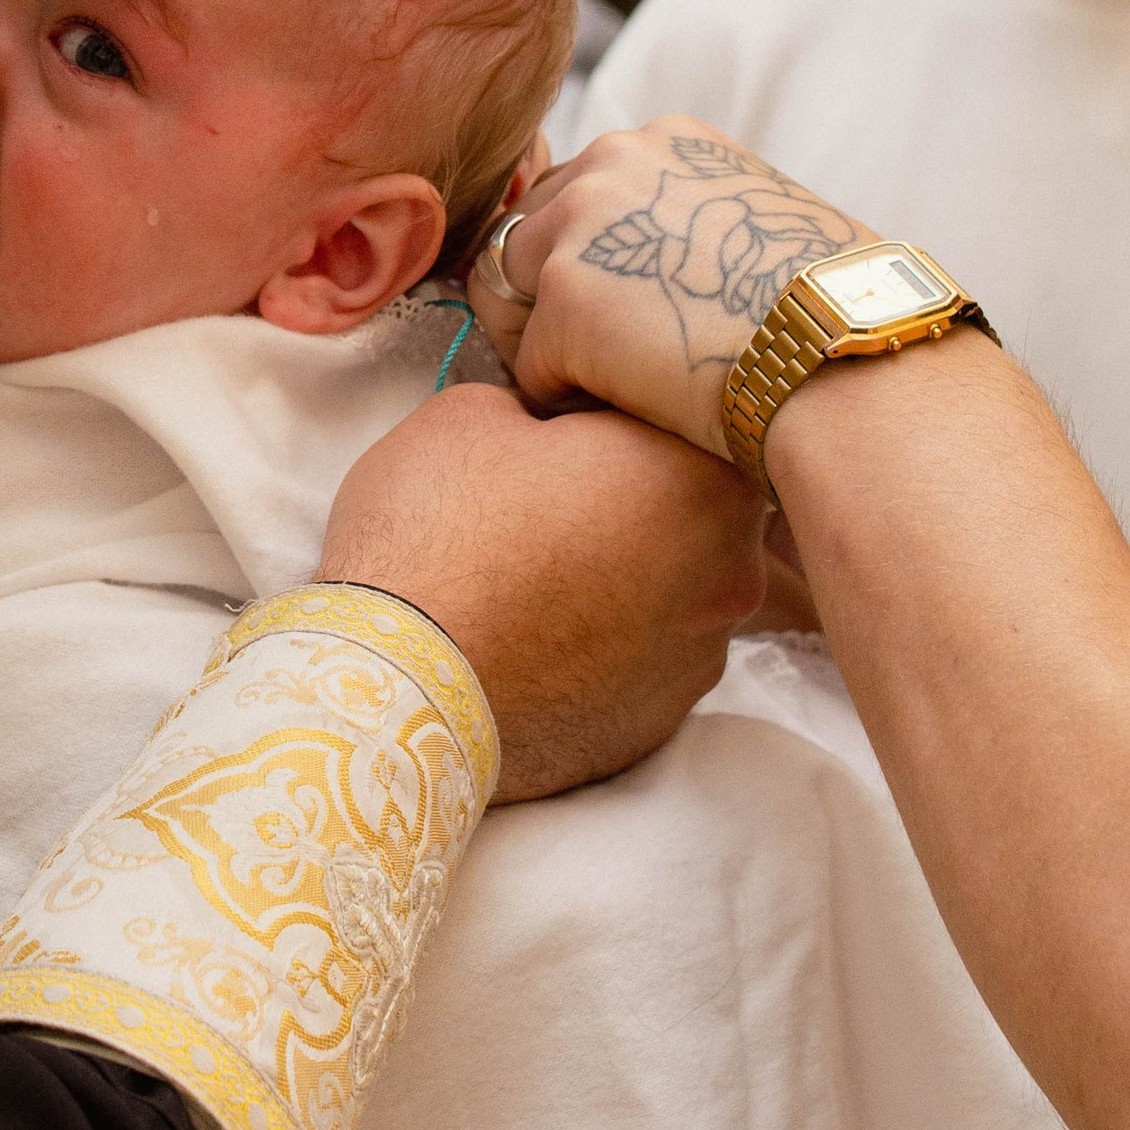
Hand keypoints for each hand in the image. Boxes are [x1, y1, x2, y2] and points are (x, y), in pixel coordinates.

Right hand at [321, 384, 765, 797]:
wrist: (397, 684)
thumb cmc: (436, 535)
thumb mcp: (472, 414)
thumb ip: (545, 407)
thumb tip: (550, 428)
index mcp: (702, 473)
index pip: (681, 419)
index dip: (616, 416)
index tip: (563, 429)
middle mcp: (731, 569)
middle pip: (693, 510)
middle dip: (633, 500)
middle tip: (547, 504)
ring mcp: (700, 654)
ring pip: (677, 593)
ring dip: (626, 579)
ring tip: (536, 584)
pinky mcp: (661, 722)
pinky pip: (645, 663)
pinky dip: (606, 649)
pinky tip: (539, 642)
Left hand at [469, 117, 872, 456]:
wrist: (844, 357)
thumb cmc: (830, 311)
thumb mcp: (765, 223)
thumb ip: (697, 221)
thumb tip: (668, 261)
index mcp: (665, 143)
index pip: (574, 194)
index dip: (580, 260)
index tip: (608, 310)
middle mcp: (613, 163)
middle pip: (522, 236)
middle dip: (542, 302)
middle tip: (586, 363)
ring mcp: (582, 227)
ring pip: (506, 296)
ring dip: (540, 348)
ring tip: (598, 391)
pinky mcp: (565, 300)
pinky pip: (531, 365)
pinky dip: (565, 400)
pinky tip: (623, 416)